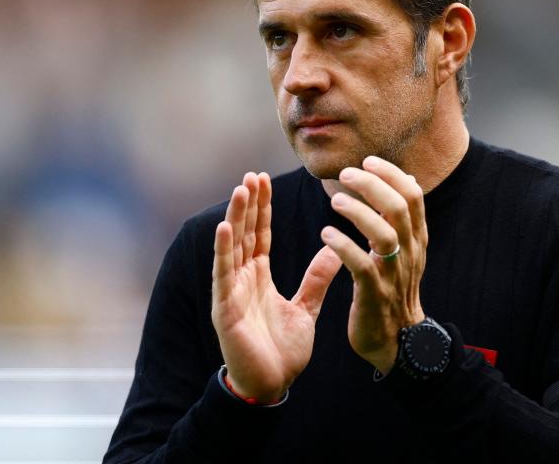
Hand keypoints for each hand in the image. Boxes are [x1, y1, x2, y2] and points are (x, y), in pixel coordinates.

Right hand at [212, 172, 342, 401]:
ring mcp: (231, 291)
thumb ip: (317, 278)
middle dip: (248, 204)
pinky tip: (225, 227)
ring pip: (232, 247)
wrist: (271, 384)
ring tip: (240, 189)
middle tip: (252, 174)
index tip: (263, 180)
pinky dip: (223, 250)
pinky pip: (223, 274)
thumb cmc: (282, 350)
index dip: (262, 208)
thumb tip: (334, 249)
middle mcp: (242, 278)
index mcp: (259, 277)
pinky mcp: (225, 308)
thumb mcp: (306, 307)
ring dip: (235, 217)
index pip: (260, 235)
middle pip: (245, 233)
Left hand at [320, 156, 426, 373]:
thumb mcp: (404, 252)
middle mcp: (409, 253)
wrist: (397, 341)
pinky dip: (344, 247)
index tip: (368, 160)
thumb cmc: (393, 290)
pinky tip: (326, 234)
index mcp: (416, 240)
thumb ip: (402, 220)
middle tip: (346, 173)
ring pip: (385, 235)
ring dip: (359, 213)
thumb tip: (405, 180)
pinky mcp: (375, 295)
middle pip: (400, 208)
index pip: (413, 196)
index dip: (391, 174)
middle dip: (373, 185)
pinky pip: (362, 266)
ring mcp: (394, 275)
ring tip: (335, 200)